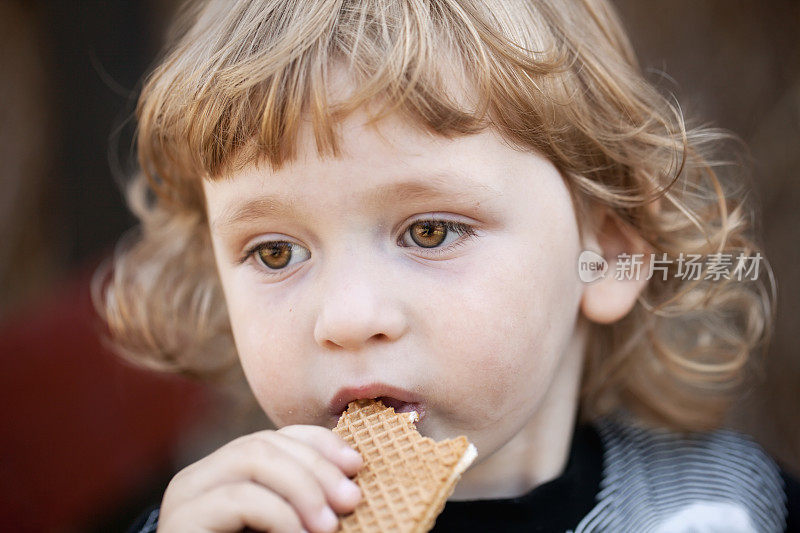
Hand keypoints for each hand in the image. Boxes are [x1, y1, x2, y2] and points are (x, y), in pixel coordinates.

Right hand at [156, 425, 363, 532]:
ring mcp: (186, 497)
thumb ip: (302, 506)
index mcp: (224, 474)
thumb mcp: (285, 529)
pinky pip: (240, 498)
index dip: (319, 443)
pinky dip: (280, 515)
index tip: (357, 464)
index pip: (275, 436)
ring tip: (329, 525)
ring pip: (252, 458)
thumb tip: (349, 486)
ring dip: (303, 487)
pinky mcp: (181, 522)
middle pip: (265, 442)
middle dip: (317, 466)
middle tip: (351, 500)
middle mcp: (200, 478)